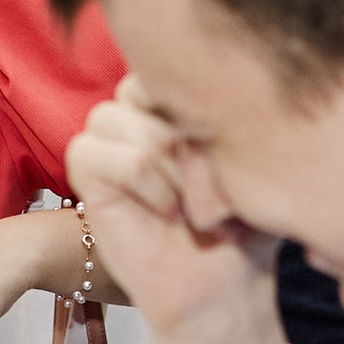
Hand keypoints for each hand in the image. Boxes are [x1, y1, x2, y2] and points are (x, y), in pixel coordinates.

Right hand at [66, 76, 291, 343]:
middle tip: (216, 187)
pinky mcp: (89, 178)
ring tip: (193, 204)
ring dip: (168, 164)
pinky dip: (143, 181)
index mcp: (175, 98)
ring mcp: (109, 143)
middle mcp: (137, 114)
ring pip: (119, 118)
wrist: (228, 286)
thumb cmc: (247, 223)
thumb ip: (231, 108)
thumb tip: (211, 79)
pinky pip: (101, 154)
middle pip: (141, 84)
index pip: (169, 58)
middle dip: (187, 134)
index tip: (234, 153)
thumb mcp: (255, 154)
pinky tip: (167, 211)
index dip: (202, 100)